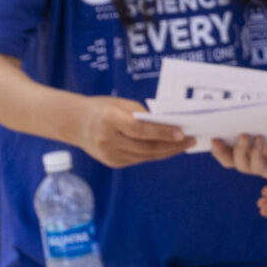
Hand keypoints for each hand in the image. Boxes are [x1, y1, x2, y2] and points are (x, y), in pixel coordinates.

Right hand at [77, 98, 191, 167]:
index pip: (140, 129)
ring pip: (145, 156)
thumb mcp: (120, 104)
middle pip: (146, 147)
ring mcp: (109, 155)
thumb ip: (142, 115)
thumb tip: (169, 125)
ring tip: (184, 145)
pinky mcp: (113, 162)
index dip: (162, 132)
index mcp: (108, 120)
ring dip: (167, 151)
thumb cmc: (102, 108)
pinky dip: (155, 154)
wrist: (75, 123)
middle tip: (191, 140)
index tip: (182, 132)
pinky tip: (168, 149)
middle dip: (171, 145)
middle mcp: (107, 140)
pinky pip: (139, 159)